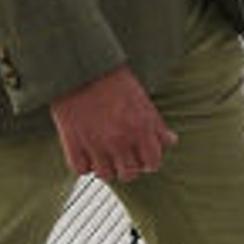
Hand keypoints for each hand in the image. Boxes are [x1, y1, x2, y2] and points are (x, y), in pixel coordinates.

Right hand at [50, 65, 176, 182]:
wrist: (82, 68)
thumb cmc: (114, 80)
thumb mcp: (143, 99)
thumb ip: (157, 124)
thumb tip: (170, 142)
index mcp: (140, 128)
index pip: (153, 163)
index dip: (149, 161)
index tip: (143, 156)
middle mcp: (119, 140)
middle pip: (129, 174)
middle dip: (128, 167)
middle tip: (123, 156)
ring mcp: (95, 144)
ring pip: (105, 175)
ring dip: (106, 167)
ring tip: (104, 154)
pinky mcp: (72, 144)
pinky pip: (81, 170)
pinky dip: (84, 165)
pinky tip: (87, 153)